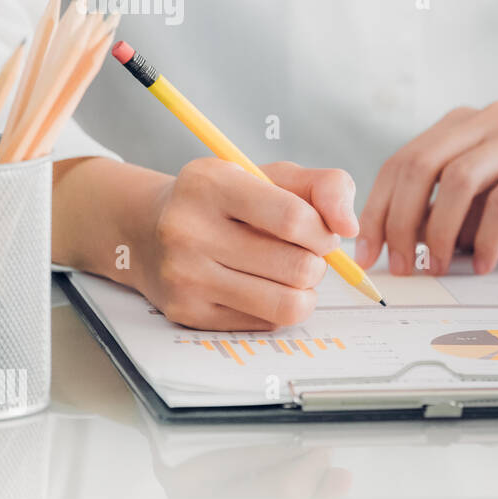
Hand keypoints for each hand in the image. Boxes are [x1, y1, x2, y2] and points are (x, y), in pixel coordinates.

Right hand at [132, 158, 359, 330]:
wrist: (148, 230)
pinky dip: (278, 306)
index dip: (324, 232)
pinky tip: (261, 286)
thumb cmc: (226, 200)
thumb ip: (326, 186)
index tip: (322, 233)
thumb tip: (349, 228)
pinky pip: (266, 323)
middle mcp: (188, 230)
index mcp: (210, 184)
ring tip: (289, 271)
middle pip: (298, 267)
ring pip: (287, 303)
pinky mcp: (188, 313)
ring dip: (304, 290)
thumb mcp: (273, 175)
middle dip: (316, 262)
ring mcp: (185, 276)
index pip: (293, 219)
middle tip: (303, 252)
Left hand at [354, 102, 497, 275]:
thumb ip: (434, 218)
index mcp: (463, 125)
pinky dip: (486, 238)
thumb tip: (383, 248)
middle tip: (401, 267)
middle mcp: (490, 119)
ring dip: (439, 232)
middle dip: (401, 221)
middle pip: (422, 163)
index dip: (378, 209)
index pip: (403, 162)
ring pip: (459, 178)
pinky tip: (483, 265)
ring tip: (438, 269)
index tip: (367, 255)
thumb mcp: (474, 216)